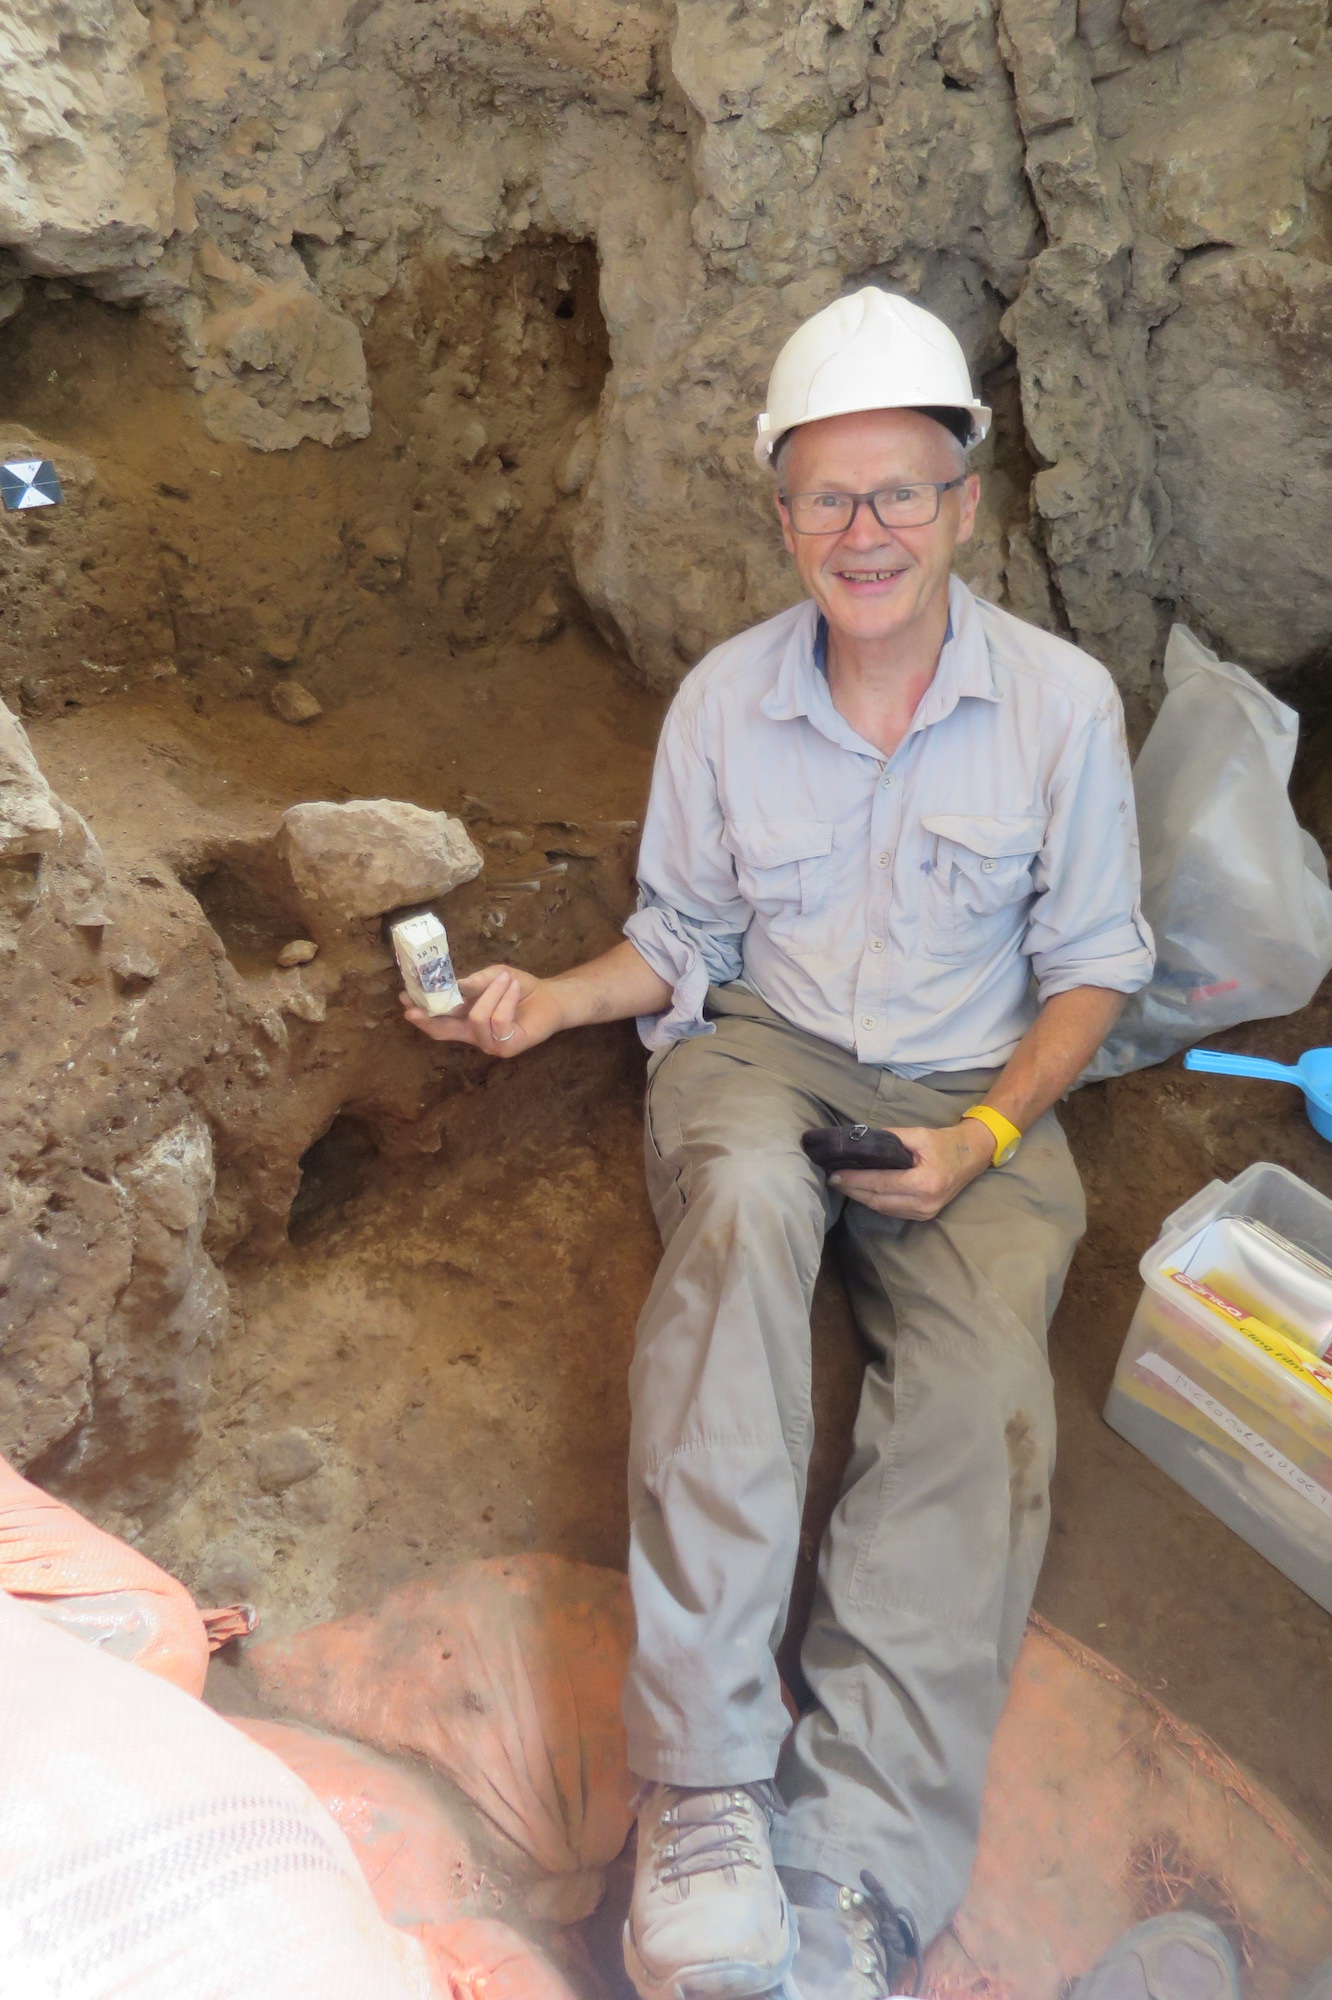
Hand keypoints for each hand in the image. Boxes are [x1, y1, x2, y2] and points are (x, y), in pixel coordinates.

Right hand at [398, 963, 565, 1058]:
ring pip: (476, 1018)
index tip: (404, 998)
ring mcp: (490, 1043)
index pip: (438, 1021)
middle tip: (413, 1007)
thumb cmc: (518, 988)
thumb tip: (452, 985)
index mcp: (466, 1020)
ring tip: (505, 979)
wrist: (551, 997)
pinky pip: (498, 1020)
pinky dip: (506, 998)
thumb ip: (473, 983)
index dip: (421, 1012)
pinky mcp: (508, 1046)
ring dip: (491, 993)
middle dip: (428, 1018)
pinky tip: (513, 988)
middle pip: (444, 1032)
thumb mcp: (492, 977)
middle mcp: (474, 1035)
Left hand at [831, 1119, 993, 1221]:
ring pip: (883, 1209)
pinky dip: (875, 1201)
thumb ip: (889, 1138)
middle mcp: (924, 1203)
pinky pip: (892, 1211)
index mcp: (924, 1183)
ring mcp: (925, 1213)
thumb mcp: (918, 1135)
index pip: (880, 1183)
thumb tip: (860, 1141)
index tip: (834, 1174)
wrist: (972, 1155)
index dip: (855, 1180)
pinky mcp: (924, 1216)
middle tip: (833, 1179)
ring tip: (843, 1184)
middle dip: (853, 1190)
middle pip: (878, 1200)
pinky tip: (862, 1191)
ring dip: (861, 1197)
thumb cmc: (945, 1143)